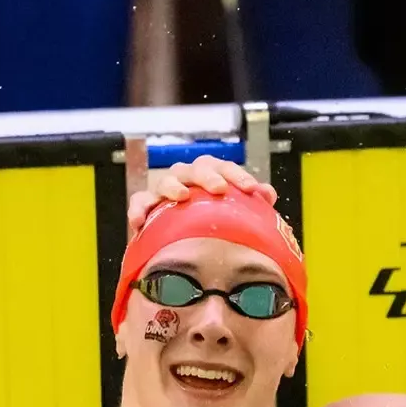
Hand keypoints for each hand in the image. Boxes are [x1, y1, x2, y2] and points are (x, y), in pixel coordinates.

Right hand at [126, 156, 276, 236]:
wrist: (181, 238)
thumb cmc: (211, 217)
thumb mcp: (234, 210)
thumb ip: (251, 201)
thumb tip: (267, 194)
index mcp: (210, 174)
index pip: (225, 168)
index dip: (238, 176)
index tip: (251, 189)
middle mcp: (187, 177)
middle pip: (196, 169)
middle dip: (208, 176)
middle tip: (220, 189)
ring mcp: (165, 189)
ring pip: (166, 180)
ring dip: (173, 186)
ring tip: (182, 197)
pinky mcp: (147, 205)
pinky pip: (139, 202)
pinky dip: (138, 208)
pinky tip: (139, 222)